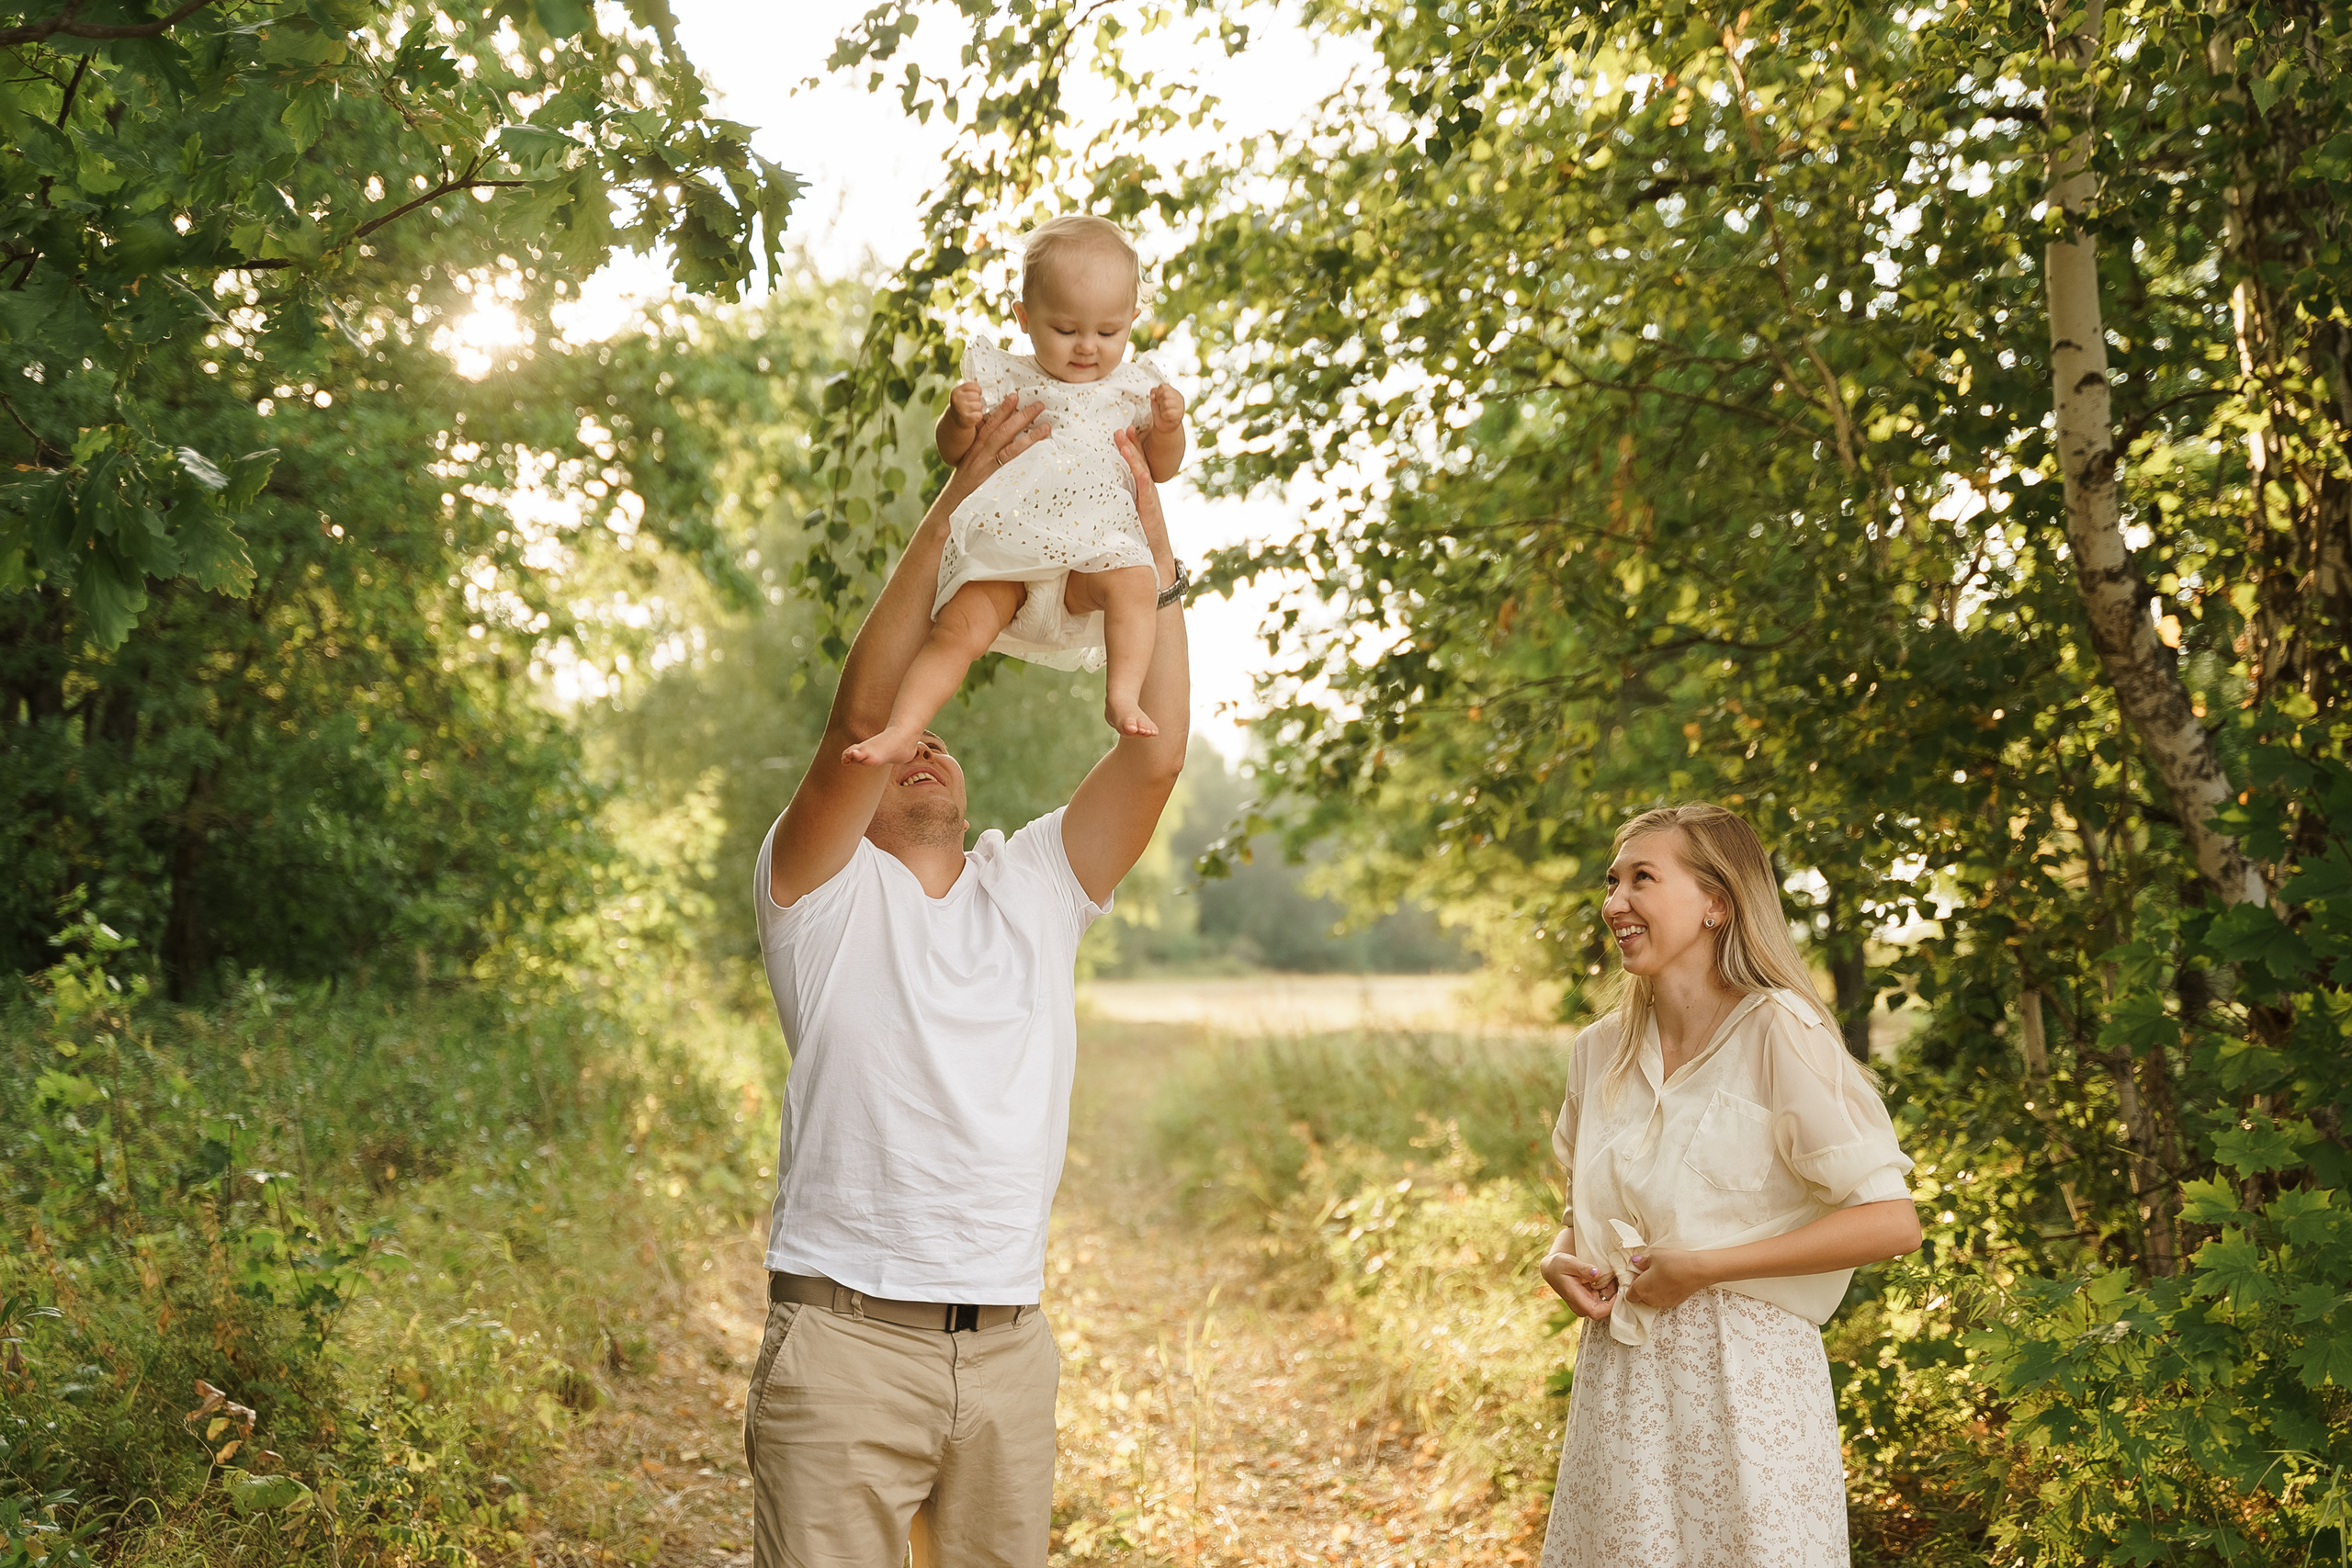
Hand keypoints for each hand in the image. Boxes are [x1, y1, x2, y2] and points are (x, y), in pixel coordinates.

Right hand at [947, 394, 1050, 502]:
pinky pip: (1010, 458)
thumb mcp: (971, 463)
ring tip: (1046, 424)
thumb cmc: (965, 483)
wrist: (952, 500)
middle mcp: (981, 449)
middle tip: (1039, 404)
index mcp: (976, 445)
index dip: (1003, 409)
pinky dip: (1024, 449)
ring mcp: (987, 460)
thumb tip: (1002, 445)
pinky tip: (1038, 445)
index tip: (1014, 396)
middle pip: (1003, 427)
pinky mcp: (992, 472)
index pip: (990, 422)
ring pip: (1008, 439)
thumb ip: (984, 453)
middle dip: (1021, 414)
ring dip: (1028, 431)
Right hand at [948, 379, 986, 426]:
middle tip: (973, 403)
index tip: (977, 393)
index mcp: (956, 391)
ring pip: (979, 405)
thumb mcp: (962, 394)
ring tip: (973, 410)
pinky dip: (978, 416)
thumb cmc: (963, 404)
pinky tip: (973, 416)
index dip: (978, 389)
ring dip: (978, 408)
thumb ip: (971, 388)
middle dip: (978, 400)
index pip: (973, 386)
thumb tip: (986, 387)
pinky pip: (979, 415)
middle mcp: (957, 399)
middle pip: (977, 396)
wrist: (956, 420)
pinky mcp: (966, 419)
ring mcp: (961, 409)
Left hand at [1111, 426, 1169, 555]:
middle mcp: (1146, 492)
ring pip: (1142, 474)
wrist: (1153, 557)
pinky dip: (1145, 482)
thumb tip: (1090, 497)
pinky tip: (1142, 473)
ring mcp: (1149, 501)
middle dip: (1131, 444)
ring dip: (1135, 457)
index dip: (1130, 447)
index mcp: (1139, 491)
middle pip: (1139, 463)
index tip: (1122, 431)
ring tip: (1126, 441)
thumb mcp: (1121, 515)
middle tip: (1122, 428)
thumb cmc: (1136, 538)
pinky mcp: (1151, 513)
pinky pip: (1148, 495)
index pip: (1134, 464)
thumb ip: (1111, 503)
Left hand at [1149, 382, 1185, 431]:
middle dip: (1160, 401)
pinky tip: (1166, 417)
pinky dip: (1164, 416)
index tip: (1158, 400)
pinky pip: (1168, 413)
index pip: (1162, 387)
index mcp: (1173, 391)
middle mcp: (1178, 397)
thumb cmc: (1160, 411)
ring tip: (1164, 411)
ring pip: (1166, 403)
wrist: (1165, 425)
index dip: (1157, 394)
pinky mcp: (1179, 415)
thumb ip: (1154, 392)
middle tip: (1161, 406)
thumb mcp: (1155, 399)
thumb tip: (1153, 395)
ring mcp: (1180, 406)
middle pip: (1165, 394)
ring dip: (1162, 409)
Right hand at [1540, 1250, 1617, 1320]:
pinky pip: (1603, 1299)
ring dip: (1611, 1291)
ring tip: (1611, 1275)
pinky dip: (1608, 1289)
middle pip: (1604, 1308)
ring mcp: (1585, 1305)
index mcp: (1575, 1299)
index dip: (1610, 1305)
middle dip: (1613, 1294)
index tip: (1619, 1291)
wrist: (1552, 1269)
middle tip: (1617, 1278)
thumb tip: (1596, 1273)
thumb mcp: (1569, 1263)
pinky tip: (1607, 1278)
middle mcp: (1581, 1306)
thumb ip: (1583, 1268)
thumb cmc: (1558, 1265)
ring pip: (1605, 1303)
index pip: (1596, 1312)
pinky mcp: (1589, 1301)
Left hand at [1621, 1247, 1714, 1311]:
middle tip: (1650, 1272)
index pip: (1629, 1294)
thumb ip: (1642, 1261)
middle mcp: (1651, 1300)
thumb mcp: (1654, 1256)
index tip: (1638, 1274)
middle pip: (1641, 1297)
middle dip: (1643, 1286)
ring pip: (1652, 1298)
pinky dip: (1664, 1292)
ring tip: (1662, 1275)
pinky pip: (1663, 1299)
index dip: (1632, 1284)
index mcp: (1641, 1289)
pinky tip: (1671, 1280)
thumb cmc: (1673, 1262)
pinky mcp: (1675, 1303)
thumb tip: (1635, 1262)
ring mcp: (1663, 1303)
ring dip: (1653, 1289)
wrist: (1697, 1270)